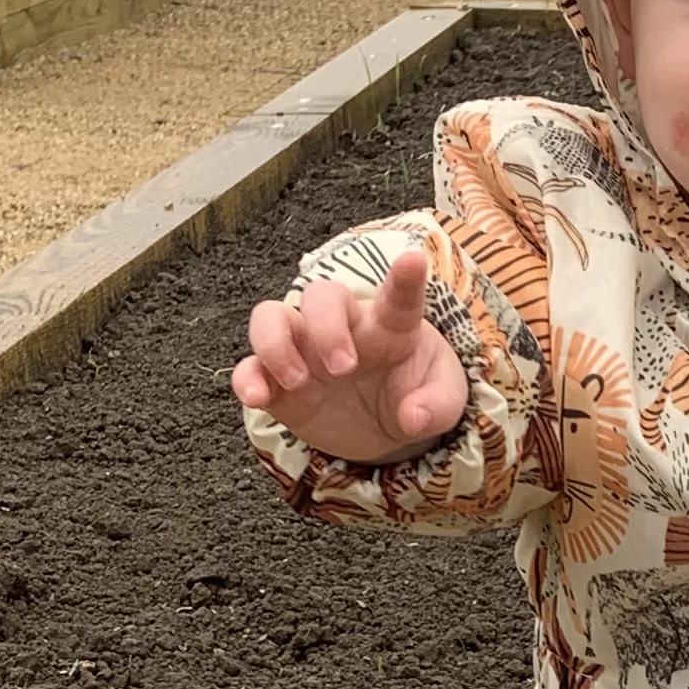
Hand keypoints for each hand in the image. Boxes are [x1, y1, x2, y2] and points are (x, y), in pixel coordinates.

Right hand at [233, 245, 468, 464]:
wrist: (383, 427)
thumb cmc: (413, 394)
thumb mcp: (442, 402)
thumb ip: (437, 406)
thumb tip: (413, 417)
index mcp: (390, 325)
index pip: (398, 297)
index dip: (405, 278)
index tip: (413, 261)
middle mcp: (343, 328)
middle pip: (321, 296)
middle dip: (326, 327)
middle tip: (344, 368)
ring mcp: (305, 351)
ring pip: (270, 317)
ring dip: (276, 343)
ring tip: (296, 380)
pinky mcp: (279, 383)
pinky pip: (250, 368)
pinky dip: (246, 379)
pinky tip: (256, 397)